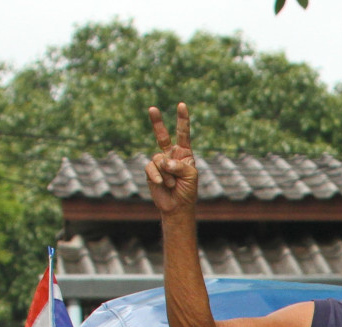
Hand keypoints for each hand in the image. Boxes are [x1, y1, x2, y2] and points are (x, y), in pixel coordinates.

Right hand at [145, 102, 197, 216]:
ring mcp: (159, 162)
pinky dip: (157, 176)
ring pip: (158, 159)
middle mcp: (171, 155)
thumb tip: (164, 161)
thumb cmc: (187, 190)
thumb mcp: (190, 176)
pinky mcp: (150, 170)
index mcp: (184, 154)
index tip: (182, 105)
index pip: (183, 134)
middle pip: (162, 136)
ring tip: (171, 183)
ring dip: (166, 173)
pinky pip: (151, 168)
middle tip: (152, 108)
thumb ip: (179, 166)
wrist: (177, 206)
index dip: (182, 120)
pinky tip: (161, 183)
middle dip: (157, 122)